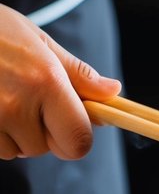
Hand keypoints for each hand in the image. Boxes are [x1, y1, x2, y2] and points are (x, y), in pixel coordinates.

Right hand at [0, 5, 120, 159]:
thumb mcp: (39, 42)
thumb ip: (77, 74)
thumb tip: (113, 92)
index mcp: (45, 82)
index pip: (78, 141)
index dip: (77, 138)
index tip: (69, 123)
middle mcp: (17, 104)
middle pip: (46, 149)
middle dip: (42, 132)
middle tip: (26, 99)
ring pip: (17, 151)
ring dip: (13, 134)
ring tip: (0, 95)